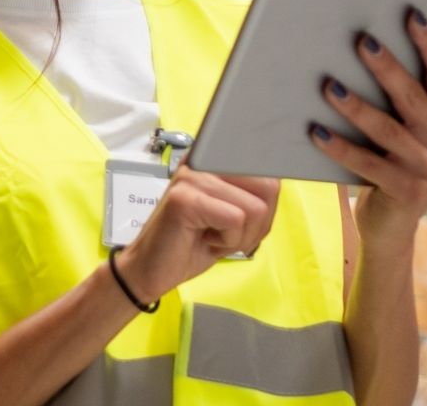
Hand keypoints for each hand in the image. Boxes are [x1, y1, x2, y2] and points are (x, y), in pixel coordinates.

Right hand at [114, 167, 280, 304]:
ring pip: (254, 208)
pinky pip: (235, 220)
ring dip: (240, 236)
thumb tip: (275, 184)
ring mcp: (191, 176)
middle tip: (228, 233)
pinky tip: (205, 240)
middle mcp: (202, 158)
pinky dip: (228, 241)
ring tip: (213, 236)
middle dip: (257, 224)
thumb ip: (252, 195)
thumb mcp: (231, 214)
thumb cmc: (192, 242)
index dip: (266, 204)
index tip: (241, 221)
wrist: (150, 269)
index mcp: (213, 157)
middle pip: (268, 187)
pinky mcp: (184, 198)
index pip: (267, 169)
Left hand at [309, 9, 426, 252]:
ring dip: (357, 107)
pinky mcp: (406, 194)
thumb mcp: (417, 125)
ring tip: (329, 85)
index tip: (411, 14)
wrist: (392, 224)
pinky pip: (368, 165)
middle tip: (361, 41)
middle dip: (388, 68)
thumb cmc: (396, 159)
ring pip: (390, 131)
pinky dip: (340, 147)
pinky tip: (315, 130)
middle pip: (415, 99)